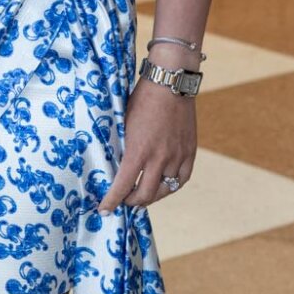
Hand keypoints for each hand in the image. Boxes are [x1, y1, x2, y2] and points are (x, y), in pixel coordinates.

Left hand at [98, 79, 195, 211]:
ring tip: (143, 195)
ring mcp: (177, 155)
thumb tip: (115, 167)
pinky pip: (182, 179)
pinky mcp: (190, 151)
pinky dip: (172, 186)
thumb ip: (123, 147)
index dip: (112, 201)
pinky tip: (164, 186)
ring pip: (165, 189)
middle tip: (125, 201)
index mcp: (138, 150)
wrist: (170, 83)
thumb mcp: (123, 124)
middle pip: (146, 194)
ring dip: (152, 196)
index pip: (123, 186)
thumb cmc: (141, 99)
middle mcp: (159, 157)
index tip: (104, 210)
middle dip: (132, 201)